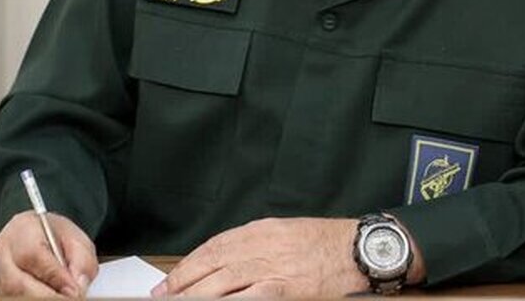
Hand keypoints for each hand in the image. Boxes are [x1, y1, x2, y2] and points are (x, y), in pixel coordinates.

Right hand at [0, 210, 97, 296]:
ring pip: (12, 294)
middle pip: (17, 282)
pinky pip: (10, 297)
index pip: (34, 255)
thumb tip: (78, 286)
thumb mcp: (76, 239)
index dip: (55, 277)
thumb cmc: (54, 234)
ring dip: (38, 297)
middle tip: (68, 297)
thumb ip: (81, 260)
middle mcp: (3, 250)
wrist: (36, 234)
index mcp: (23, 229)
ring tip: (59, 296)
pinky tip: (47, 295)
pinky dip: (30, 298)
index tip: (73, 290)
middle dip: (46, 294)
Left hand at [153, 217, 366, 297]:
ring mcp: (272, 267)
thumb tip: (228, 263)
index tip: (172, 280)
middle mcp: (262, 245)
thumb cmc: (329, 243)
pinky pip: (248, 298)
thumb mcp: (288, 233)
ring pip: (222, 282)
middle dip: (183, 282)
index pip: (214, 246)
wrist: (359, 249)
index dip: (189, 265)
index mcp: (261, 230)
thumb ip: (259, 245)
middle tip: (164, 295)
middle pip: (211, 263)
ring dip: (196, 296)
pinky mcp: (285, 288)